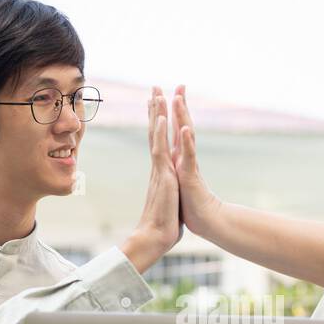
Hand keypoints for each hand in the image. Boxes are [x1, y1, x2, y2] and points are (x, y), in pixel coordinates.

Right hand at [122, 87, 181, 273]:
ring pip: (156, 136)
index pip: (158, 141)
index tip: (156, 104)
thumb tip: (169, 192)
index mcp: (161, 171)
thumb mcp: (169, 202)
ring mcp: (159, 169)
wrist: (155, 237)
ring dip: (157, 113)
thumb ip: (168, 192)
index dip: (157, 122)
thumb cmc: (163, 224)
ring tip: (156, 92)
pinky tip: (161, 115)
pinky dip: (161, 131)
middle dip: (155, 109)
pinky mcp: (163, 175)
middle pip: (155, 132)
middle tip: (154, 87)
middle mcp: (158, 166)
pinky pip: (161, 149)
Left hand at [171, 84, 223, 237]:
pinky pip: (189, 156)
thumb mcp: (179, 182)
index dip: (172, 112)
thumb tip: (176, 161)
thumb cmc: (191, 204)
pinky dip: (186, 142)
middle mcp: (185, 157)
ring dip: (182, 116)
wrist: (205, 221)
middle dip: (179, 105)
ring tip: (179, 98)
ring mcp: (188, 165)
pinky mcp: (190, 176)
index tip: (168, 94)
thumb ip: (178, 169)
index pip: (175, 130)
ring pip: (186, 136)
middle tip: (179, 84)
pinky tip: (185, 129)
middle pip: (183, 126)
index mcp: (179, 158)